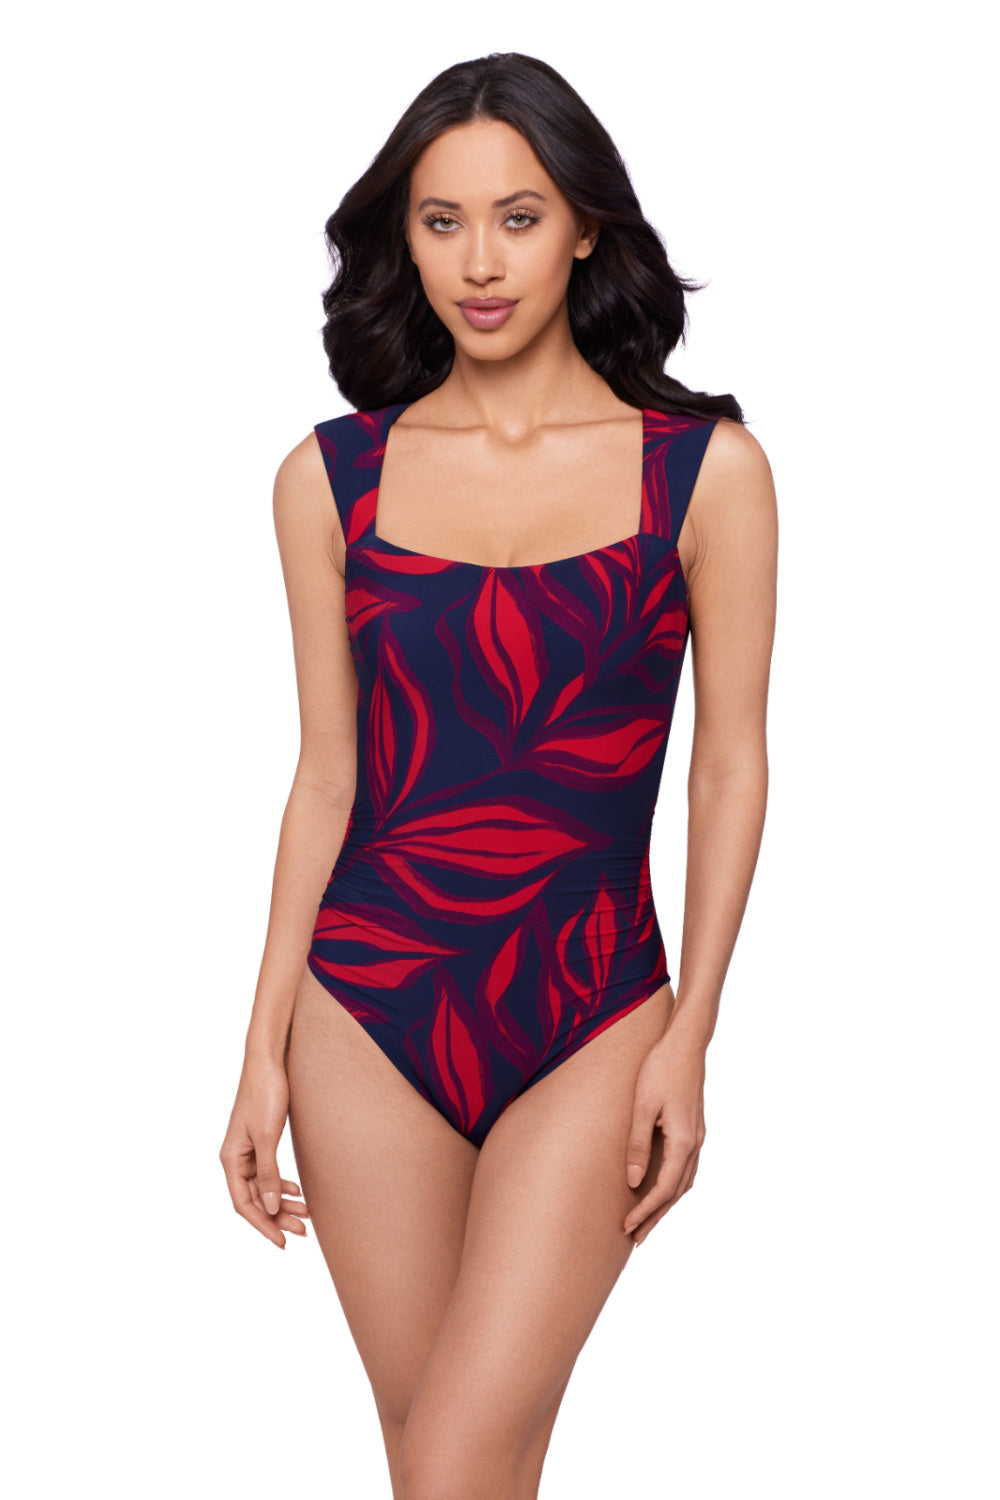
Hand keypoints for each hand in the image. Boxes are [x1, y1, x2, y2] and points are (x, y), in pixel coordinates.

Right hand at [219, 1054, 309, 1248]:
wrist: (269, 1060)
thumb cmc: (266, 1093)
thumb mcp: (267, 1136)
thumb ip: (267, 1173)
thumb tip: (270, 1207)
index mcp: (231, 1158)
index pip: (244, 1204)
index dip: (263, 1225)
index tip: (282, 1242)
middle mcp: (235, 1157)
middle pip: (254, 1199)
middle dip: (277, 1218)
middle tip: (303, 1231)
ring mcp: (247, 1149)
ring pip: (263, 1187)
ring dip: (282, 1203)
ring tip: (306, 1215)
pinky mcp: (260, 1141)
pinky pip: (268, 1173)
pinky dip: (282, 1185)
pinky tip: (298, 1192)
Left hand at [623, 1031, 706, 1244]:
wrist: (685, 1043)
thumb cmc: (660, 1069)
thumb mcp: (642, 1106)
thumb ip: (638, 1144)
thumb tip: (633, 1182)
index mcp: (684, 1141)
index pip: (664, 1189)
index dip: (645, 1211)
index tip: (627, 1228)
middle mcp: (696, 1143)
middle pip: (677, 1192)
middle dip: (656, 1217)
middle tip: (636, 1239)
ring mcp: (698, 1137)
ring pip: (684, 1182)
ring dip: (666, 1203)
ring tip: (646, 1221)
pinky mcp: (694, 1129)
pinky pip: (685, 1167)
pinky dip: (673, 1185)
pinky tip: (660, 1189)